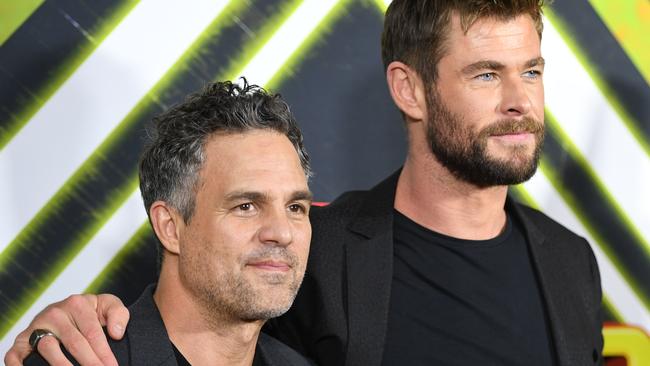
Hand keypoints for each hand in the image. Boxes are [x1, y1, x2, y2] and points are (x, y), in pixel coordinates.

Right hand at [4, 294, 128, 365]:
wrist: (65, 310)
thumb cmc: (90, 311)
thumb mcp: (106, 305)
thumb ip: (118, 314)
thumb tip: (116, 333)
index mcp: (77, 304)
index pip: (93, 333)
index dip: (104, 353)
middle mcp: (55, 314)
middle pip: (74, 343)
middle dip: (90, 363)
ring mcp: (37, 326)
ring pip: (49, 349)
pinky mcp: (21, 340)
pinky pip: (17, 354)